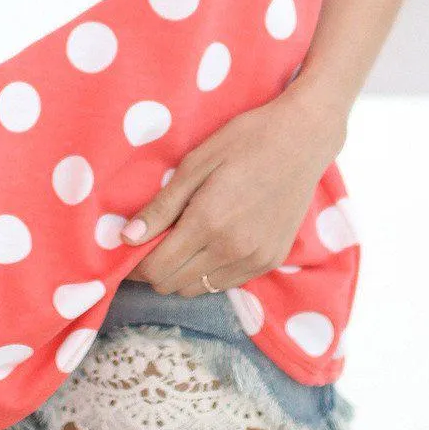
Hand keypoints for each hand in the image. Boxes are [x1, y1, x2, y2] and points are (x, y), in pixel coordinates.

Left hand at [118, 83, 346, 296]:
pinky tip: (209, 243)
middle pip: (173, 284)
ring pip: (198, 290)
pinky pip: (226, 284)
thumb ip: (161, 206)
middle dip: (154, 268)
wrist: (302, 139)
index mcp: (208, 222)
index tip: (130, 248)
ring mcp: (255, 259)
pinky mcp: (271, 261)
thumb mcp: (195, 163)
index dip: (135, 264)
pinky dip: (208, 272)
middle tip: (152, 241)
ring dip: (181, 273)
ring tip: (180, 240)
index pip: (156, 268)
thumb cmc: (244, 140)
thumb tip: (126, 238)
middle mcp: (232, 250)